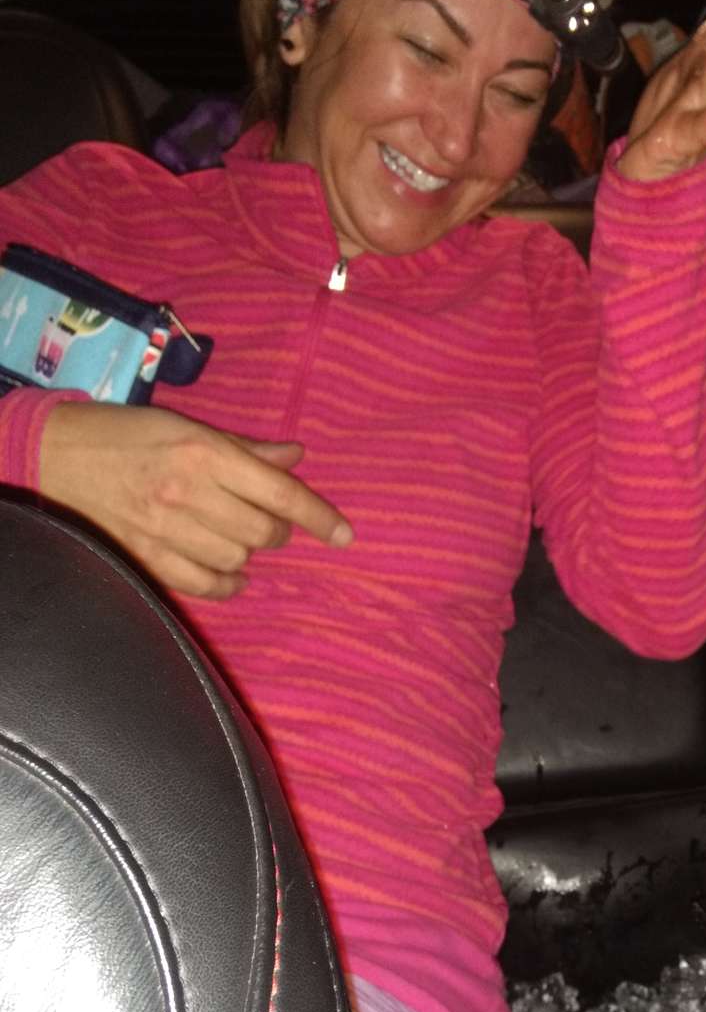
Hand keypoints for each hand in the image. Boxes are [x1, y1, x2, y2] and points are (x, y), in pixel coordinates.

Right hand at [40, 401, 353, 599]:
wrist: (54, 456)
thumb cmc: (125, 435)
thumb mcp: (187, 426)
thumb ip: (245, 449)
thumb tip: (297, 456)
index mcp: (204, 452)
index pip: (279, 492)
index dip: (319, 517)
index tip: (345, 537)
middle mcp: (189, 492)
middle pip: (263, 531)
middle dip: (277, 531)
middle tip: (267, 522)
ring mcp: (166, 529)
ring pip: (238, 558)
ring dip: (249, 553)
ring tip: (239, 540)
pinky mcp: (147, 558)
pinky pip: (205, 584)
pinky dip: (227, 583)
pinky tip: (231, 574)